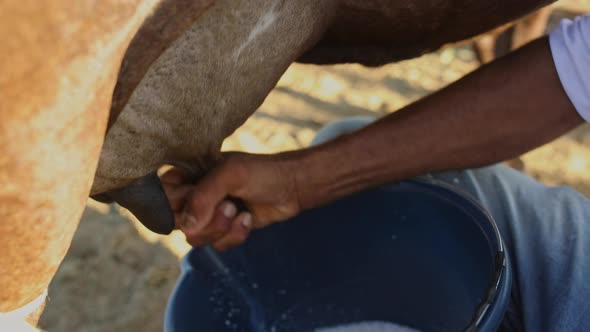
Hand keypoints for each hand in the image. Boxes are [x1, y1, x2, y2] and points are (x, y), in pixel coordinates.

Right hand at [161, 152, 301, 250]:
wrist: (292, 187)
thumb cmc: (261, 172)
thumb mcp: (231, 175)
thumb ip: (204, 197)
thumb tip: (187, 225)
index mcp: (188, 175)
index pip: (161, 196)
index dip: (176, 204)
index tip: (196, 199)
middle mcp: (194, 195)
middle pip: (175, 222)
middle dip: (204, 219)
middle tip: (227, 205)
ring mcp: (209, 214)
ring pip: (195, 238)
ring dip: (221, 228)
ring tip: (239, 210)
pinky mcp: (225, 229)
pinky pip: (216, 245)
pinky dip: (234, 236)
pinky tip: (248, 219)